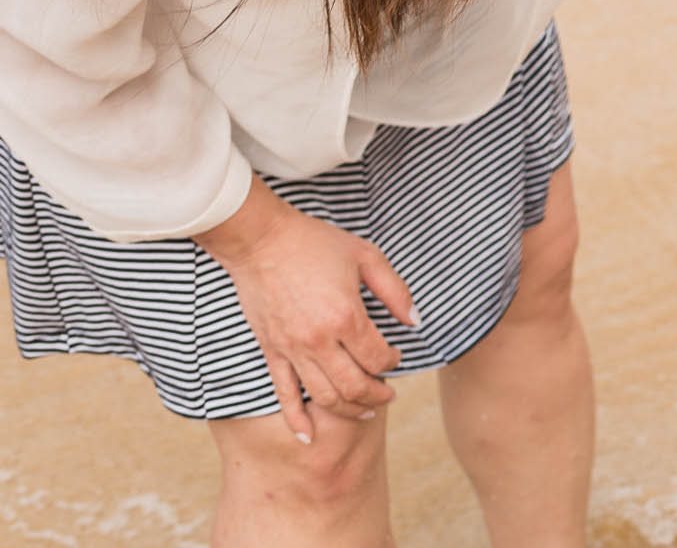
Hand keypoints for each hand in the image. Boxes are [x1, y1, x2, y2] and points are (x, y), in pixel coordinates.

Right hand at [195, 178, 418, 443]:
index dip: (393, 362)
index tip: (396, 355)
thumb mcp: (366, 256)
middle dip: (377, 395)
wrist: (260, 240)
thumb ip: (395, 290)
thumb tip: (416, 321)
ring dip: (349, 410)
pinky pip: (283, 395)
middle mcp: (319, 340)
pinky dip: (296, 420)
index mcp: (347, 316)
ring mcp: (292, 350)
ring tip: (366, 410)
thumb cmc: (315, 243)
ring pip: (324, 397)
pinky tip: (308, 437)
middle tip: (389, 394)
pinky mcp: (271, 351)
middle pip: (354, 387)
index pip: (378, 358)